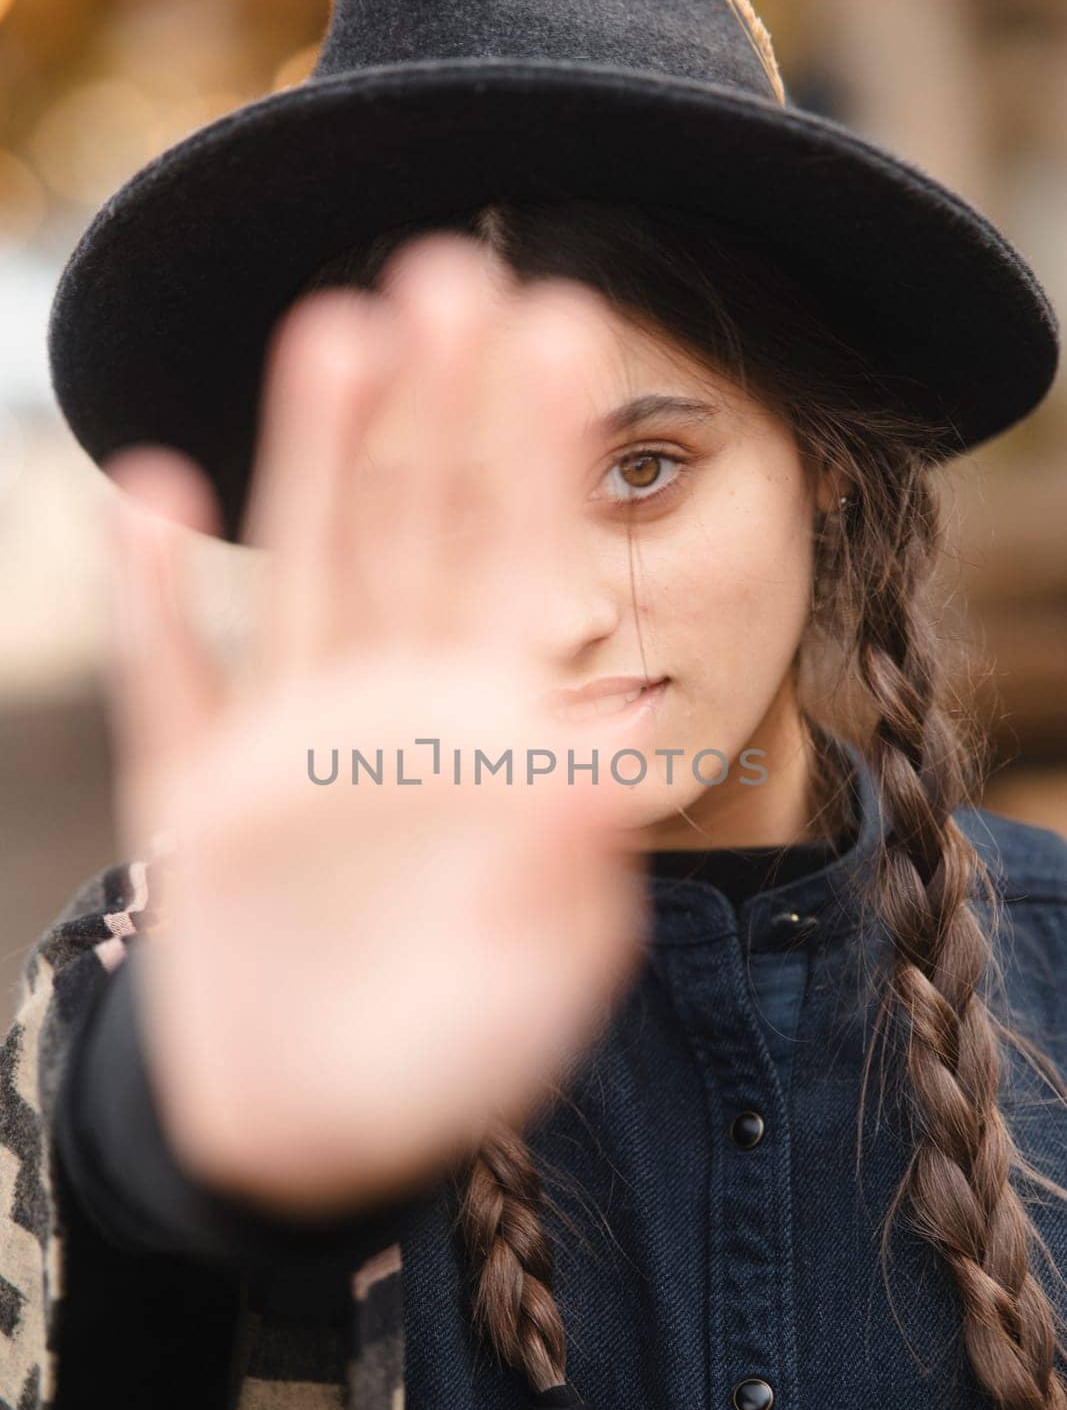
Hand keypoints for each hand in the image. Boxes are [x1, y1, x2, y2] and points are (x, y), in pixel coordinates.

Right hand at [102, 236, 649, 1218]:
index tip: (567, 327)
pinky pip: (171, 682)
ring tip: (334, 330)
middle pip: (416, 536)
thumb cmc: (446, 1066)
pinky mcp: (197, 804)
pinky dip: (160, 597)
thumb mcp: (534, 987)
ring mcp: (288, 749)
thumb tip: (608, 763)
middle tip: (455, 267)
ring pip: (303, 573)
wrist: (317, 1141)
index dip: (541, 455)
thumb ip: (568, 878)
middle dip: (437, 412)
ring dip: (313, 456)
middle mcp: (391, 721)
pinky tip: (152, 489)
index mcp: (487, 749)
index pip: (522, 571)